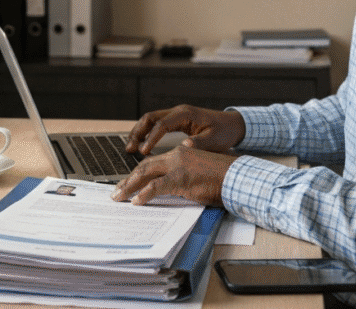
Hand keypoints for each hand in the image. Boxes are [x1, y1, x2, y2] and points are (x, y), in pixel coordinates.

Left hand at [111, 146, 237, 205]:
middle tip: (116, 191)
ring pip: (145, 174)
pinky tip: (136, 202)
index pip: (153, 162)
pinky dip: (144, 194)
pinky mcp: (181, 178)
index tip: (128, 183)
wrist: (239, 177)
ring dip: (129, 186)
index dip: (138, 173)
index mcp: (181, 153)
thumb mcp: (198, 175)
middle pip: (144, 167)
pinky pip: (156, 187)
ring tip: (118, 197)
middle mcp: (176, 156)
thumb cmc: (223, 178)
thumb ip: (182, 177)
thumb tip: (170, 189)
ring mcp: (178, 166)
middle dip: (128, 180)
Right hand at [125, 105, 245, 154]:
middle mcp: (178, 112)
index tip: (144, 152)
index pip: (162, 124)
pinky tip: (142, 144)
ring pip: (150, 120)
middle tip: (130, 149)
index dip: (151, 138)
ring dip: (139, 132)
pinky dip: (147, 133)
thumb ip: (198, 143)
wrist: (233, 125)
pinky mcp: (177, 121)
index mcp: (185, 114)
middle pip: (150, 118)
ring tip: (131, 148)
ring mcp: (176, 115)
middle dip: (138, 132)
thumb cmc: (224, 132)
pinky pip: (156, 124)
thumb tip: (183, 148)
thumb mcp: (214, 140)